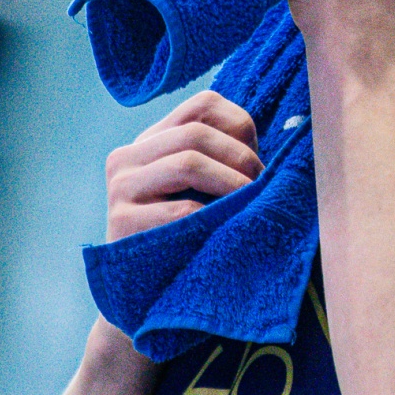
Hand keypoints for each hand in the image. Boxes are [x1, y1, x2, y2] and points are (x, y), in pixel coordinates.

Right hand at [104, 91, 261, 240]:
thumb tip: (274, 155)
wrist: (146, 289)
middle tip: (261, 186)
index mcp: (150, 140)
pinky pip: (179, 209)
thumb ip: (222, 160)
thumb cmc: (185, 232)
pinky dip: (211, 216)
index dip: (240, 126)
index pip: (202, 105)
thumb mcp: (200, 188)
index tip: (259, 160)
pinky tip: (223, 228)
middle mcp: (127, 155)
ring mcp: (120, 187)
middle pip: (196, 133)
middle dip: (239, 158)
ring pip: (187, 162)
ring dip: (230, 183)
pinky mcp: (121, 221)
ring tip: (249, 203)